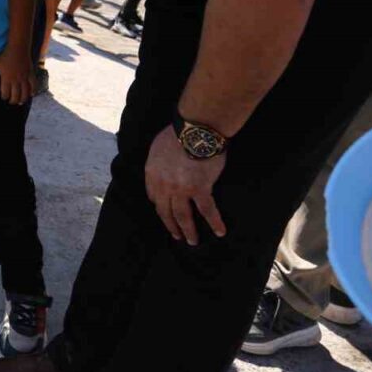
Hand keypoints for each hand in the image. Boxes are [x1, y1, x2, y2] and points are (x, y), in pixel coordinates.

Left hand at [0, 45, 36, 104]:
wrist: (18, 48)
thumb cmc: (5, 55)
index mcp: (6, 79)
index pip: (5, 93)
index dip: (4, 97)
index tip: (4, 98)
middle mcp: (15, 80)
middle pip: (15, 96)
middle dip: (13, 101)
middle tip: (12, 102)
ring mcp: (24, 78)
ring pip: (25, 93)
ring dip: (23, 99)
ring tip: (21, 102)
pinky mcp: (30, 74)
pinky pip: (33, 85)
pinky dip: (33, 91)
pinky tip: (31, 94)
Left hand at [144, 125, 227, 245]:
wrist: (194, 130)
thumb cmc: (178, 133)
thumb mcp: (157, 147)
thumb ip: (158, 161)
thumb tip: (163, 167)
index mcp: (152, 173)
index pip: (153, 196)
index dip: (159, 206)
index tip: (165, 212)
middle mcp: (163, 185)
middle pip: (165, 210)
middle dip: (171, 225)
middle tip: (176, 236)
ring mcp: (180, 189)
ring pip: (182, 216)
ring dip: (188, 231)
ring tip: (192, 241)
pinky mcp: (200, 189)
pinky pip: (207, 211)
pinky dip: (214, 222)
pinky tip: (219, 231)